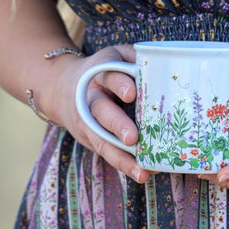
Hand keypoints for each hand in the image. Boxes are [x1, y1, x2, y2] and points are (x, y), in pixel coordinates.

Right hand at [39, 44, 150, 183]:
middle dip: (116, 124)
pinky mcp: (90, 138)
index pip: (108, 74)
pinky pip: (106, 152)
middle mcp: (90, 96)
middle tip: (132, 138)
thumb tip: (165, 66)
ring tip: (142, 170)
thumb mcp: (116, 55)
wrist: (63, 87)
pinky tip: (141, 173)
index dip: (119, 83)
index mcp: (99, 71)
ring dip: (121, 156)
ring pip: (102, 138)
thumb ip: (136, 57)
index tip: (132, 93)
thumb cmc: (104, 69)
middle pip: (101, 110)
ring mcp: (88, 120)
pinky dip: (123, 164)